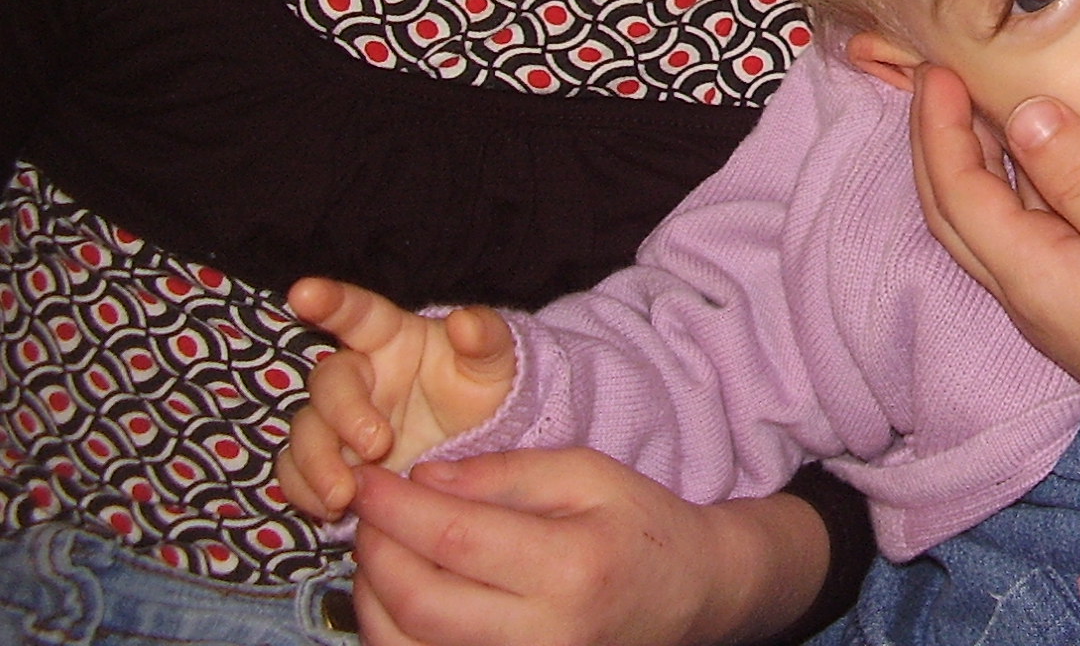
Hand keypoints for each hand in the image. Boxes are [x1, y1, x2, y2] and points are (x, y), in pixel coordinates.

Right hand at [281, 277, 516, 518]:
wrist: (480, 446)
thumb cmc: (483, 388)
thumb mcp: (495, 362)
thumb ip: (484, 338)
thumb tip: (465, 322)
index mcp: (391, 337)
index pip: (356, 313)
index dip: (329, 300)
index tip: (302, 291)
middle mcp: (358, 376)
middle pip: (327, 383)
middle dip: (343, 414)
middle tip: (377, 446)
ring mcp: (339, 421)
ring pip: (304, 431)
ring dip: (316, 462)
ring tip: (343, 494)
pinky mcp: (331, 462)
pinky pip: (295, 473)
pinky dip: (303, 490)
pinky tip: (329, 509)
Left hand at [343, 451, 830, 645]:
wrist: (690, 597)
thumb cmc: (642, 529)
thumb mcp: (589, 474)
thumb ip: (507, 472)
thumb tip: (425, 479)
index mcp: (571, 566)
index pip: (453, 537)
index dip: (395, 507)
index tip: (367, 480)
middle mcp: (544, 634)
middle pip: (418, 601)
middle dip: (375, 550)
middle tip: (366, 510)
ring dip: (374, 593)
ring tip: (382, 546)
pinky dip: (393, 629)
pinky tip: (400, 589)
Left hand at [910, 68, 1079, 577]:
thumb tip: (1024, 111)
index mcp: (1029, 276)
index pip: (957, 192)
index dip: (938, 127)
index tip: (937, 66)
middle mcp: (1026, 292)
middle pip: (954, 212)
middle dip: (935, 143)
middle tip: (938, 77)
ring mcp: (1054, 302)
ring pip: (987, 223)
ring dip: (970, 163)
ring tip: (977, 103)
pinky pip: (1026, 232)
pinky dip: (1015, 185)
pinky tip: (1043, 158)